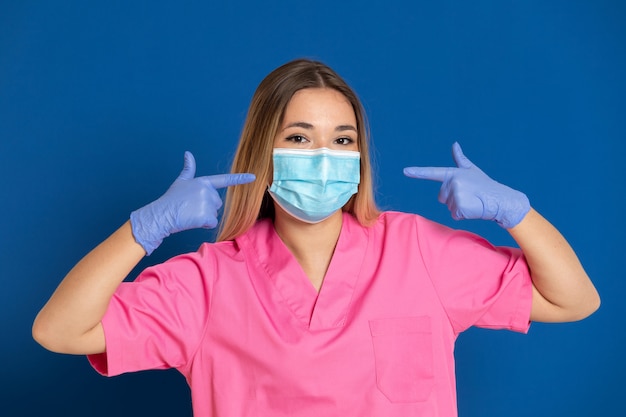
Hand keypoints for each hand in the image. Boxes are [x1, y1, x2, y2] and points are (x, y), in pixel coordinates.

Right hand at [130, 151, 255, 254]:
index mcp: (203, 182)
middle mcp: (208, 191)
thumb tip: (188, 153)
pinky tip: (192, 220)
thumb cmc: (171, 199)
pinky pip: (211, 223)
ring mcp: (208, 204)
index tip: (253, 177)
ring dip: (204, 216)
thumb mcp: (181, 181)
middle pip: (217, 203)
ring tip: (190, 213)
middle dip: (207, 207)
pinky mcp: (207, 216)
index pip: (225, 180)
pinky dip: (203, 224)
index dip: (240, 179)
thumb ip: (188, 168)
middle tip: (191, 207)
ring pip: (214, 213)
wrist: (163, 214)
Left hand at [403, 142, 529, 228]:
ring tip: (473, 201)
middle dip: (453, 199)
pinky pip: (455, 215)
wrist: (501, 199)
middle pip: (442, 197)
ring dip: (460, 207)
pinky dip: (463, 214)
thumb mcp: (471, 170)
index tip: (405, 171)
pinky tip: (474, 208)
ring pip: (449, 207)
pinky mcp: (459, 206)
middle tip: (469, 196)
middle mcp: (453, 182)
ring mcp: (456, 194)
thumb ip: (460, 159)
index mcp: (453, 173)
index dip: (418, 172)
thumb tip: (455, 144)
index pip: (432, 172)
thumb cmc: (485, 186)